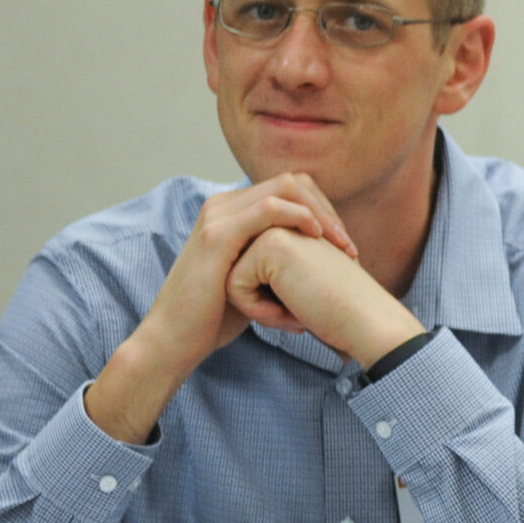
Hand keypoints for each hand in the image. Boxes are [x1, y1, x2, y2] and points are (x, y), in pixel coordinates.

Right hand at [88, 175, 358, 441]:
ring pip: (285, 188)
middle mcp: (223, 206)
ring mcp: (218, 216)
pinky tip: (317, 238)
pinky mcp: (217, 235)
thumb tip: (320, 256)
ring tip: (341, 245)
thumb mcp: (255, 277)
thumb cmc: (216, 316)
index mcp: (231, 211)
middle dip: (327, 209)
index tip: (344, 244)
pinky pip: (269, 209)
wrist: (175, 340)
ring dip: (321, 214)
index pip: (291, 189)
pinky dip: (300, 217)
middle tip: (348, 245)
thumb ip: (277, 257)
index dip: (323, 210)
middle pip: (293, 182)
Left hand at [225, 228, 424, 366]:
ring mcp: (279, 226)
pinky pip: (235, 285)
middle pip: (237, 269)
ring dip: (258, 305)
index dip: (266, 297)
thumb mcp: (296, 283)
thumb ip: (268, 270)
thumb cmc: (334, 312)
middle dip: (258, 299)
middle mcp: (285, 219)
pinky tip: (291, 313)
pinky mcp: (271, 243)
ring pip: (231, 276)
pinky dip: (257, 309)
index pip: (248, 268)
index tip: (303, 306)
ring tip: (294, 313)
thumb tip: (230, 278)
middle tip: (299, 311)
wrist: (366, 323)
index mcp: (293, 225)